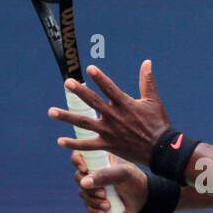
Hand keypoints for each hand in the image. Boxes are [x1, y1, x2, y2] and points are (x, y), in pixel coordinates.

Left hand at [49, 60, 173, 167]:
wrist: (161, 150)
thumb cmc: (158, 124)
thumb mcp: (153, 101)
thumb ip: (147, 81)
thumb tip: (147, 62)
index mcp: (125, 104)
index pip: (110, 89)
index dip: (100, 78)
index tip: (89, 69)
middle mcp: (114, 117)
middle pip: (93, 102)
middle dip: (80, 92)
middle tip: (67, 83)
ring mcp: (109, 132)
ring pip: (84, 123)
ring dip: (67, 117)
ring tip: (51, 112)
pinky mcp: (108, 145)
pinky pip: (88, 145)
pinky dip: (74, 144)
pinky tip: (60, 140)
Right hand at [70, 149, 148, 212]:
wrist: (144, 199)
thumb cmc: (135, 180)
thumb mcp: (123, 174)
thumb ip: (105, 176)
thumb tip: (83, 183)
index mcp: (99, 159)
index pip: (80, 155)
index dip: (77, 161)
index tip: (84, 170)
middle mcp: (94, 171)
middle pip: (78, 177)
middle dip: (89, 189)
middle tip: (103, 194)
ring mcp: (95, 186)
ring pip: (83, 193)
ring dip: (93, 201)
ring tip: (107, 206)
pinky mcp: (97, 200)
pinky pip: (88, 205)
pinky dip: (93, 210)